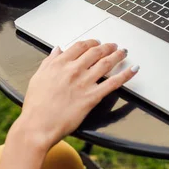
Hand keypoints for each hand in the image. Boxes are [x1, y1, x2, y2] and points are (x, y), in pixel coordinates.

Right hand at [14, 40, 138, 149]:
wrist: (38, 126)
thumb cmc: (36, 106)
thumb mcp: (38, 77)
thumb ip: (49, 61)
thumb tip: (57, 50)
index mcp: (60, 63)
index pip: (80, 46)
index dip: (91, 43)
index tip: (96, 43)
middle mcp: (74, 70)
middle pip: (95, 52)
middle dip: (107, 47)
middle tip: (113, 46)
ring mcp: (84, 82)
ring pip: (106, 63)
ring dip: (117, 55)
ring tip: (123, 52)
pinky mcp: (92, 97)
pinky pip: (113, 83)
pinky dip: (126, 75)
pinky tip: (133, 69)